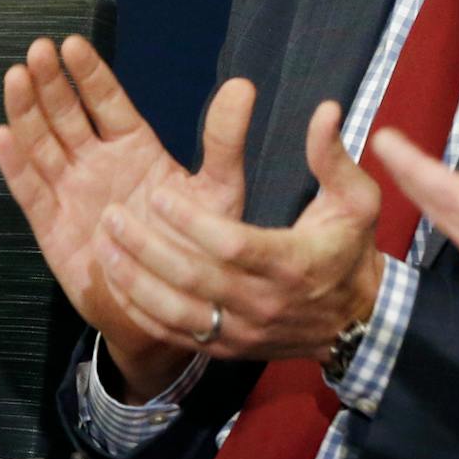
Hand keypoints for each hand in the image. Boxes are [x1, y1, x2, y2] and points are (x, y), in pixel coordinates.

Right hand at [0, 36, 253, 398]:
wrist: (173, 309)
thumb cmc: (197, 248)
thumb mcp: (218, 191)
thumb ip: (224, 141)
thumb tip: (243, 87)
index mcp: (134, 149)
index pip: (106, 102)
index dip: (89, 74)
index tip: (72, 44)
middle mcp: (96, 163)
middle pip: (66, 115)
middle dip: (51, 83)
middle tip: (36, 51)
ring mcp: (71, 191)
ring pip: (42, 143)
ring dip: (27, 111)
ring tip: (16, 77)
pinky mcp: (52, 224)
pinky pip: (29, 189)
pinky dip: (15, 164)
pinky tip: (3, 136)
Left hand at [99, 100, 383, 361]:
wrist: (356, 322)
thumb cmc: (349, 250)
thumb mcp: (355, 201)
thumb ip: (333, 157)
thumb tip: (325, 110)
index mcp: (292, 263)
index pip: (233, 246)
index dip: (192, 223)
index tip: (158, 195)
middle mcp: (264, 303)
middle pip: (195, 279)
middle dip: (148, 248)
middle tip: (113, 215)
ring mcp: (242, 331)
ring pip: (177, 312)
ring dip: (134, 280)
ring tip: (102, 244)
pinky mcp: (226, 348)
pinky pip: (175, 335)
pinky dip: (140, 310)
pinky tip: (114, 281)